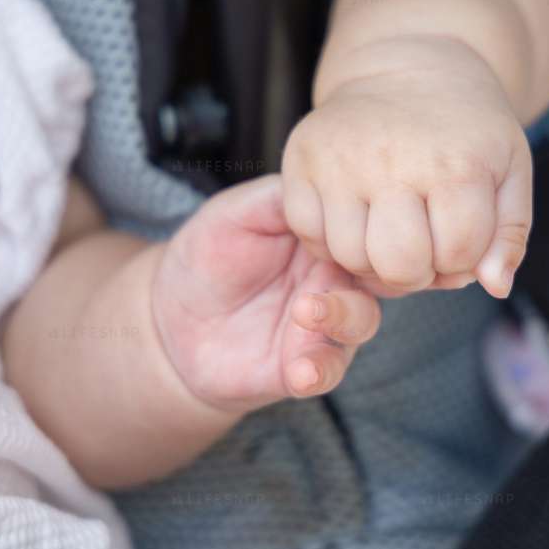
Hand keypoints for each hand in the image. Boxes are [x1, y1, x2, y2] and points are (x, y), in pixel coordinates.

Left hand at [152, 174, 381, 413]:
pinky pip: (327, 371)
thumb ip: (278, 197)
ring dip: (341, 320)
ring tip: (306, 313)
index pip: (367, 228)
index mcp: (328, 239)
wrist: (171, 318)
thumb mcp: (235, 212)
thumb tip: (322, 177)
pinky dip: (320, 371)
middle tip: (324, 266)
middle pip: (376, 274)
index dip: (375, 225)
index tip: (368, 220)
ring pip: (360, 322)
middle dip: (363, 269)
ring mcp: (324, 325)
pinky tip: (302, 371)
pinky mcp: (303, 365)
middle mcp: (336, 280)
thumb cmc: (208, 256)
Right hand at [282, 42, 532, 297]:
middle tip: (421, 245)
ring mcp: (340, 159)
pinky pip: (309, 236)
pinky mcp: (300, 157)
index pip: (457, 256)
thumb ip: (510, 234)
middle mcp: (393, 160)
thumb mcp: (509, 171)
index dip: (461, 261)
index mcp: (457, 163)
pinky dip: (331, 241)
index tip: (458, 235)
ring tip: (388, 231)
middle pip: (398, 265)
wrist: (406, 68)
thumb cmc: (464, 131)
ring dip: (372, 260)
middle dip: (416, 271)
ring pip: (350, 257)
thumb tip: (494, 286)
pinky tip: (354, 218)